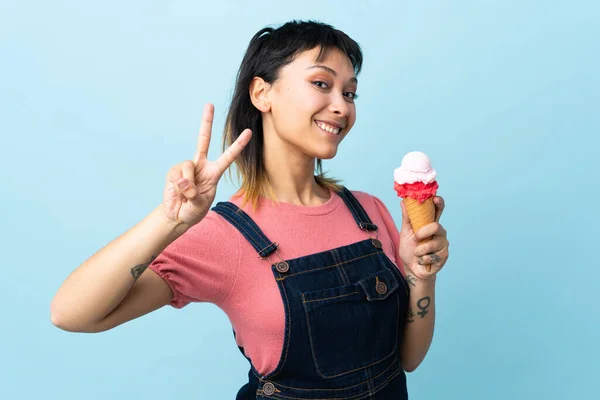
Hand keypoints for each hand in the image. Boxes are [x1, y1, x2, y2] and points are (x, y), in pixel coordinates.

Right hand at [161, 103, 251, 227]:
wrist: (177, 215)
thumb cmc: (193, 210)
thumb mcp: (199, 205)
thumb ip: (194, 194)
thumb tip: (184, 181)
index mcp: (214, 173)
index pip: (228, 157)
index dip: (238, 145)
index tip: (248, 132)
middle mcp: (201, 166)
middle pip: (203, 140)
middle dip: (206, 122)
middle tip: (209, 104)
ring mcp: (186, 167)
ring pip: (188, 166)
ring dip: (188, 184)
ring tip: (188, 195)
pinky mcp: (173, 171)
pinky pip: (177, 174)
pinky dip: (179, 186)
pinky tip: (178, 192)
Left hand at [398, 196, 449, 279]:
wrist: (411, 268)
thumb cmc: (409, 249)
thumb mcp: (405, 233)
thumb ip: (407, 218)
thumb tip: (403, 202)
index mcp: (430, 224)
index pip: (438, 210)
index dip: (439, 203)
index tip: (435, 199)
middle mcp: (439, 232)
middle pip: (436, 226)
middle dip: (422, 233)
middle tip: (415, 239)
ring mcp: (443, 244)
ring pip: (433, 243)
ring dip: (420, 250)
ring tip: (417, 253)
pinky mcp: (444, 255)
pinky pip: (432, 255)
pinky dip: (423, 259)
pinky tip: (422, 260)